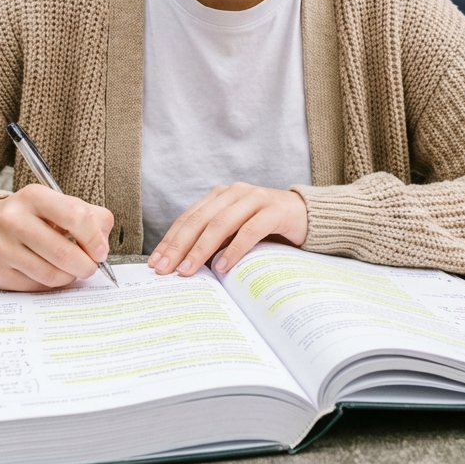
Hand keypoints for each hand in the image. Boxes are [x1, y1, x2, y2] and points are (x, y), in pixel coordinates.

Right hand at [0, 185, 113, 290]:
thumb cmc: (30, 217)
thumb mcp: (58, 205)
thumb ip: (90, 217)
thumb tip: (102, 244)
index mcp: (34, 197)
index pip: (76, 217)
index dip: (95, 239)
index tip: (100, 251)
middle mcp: (14, 220)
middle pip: (65, 253)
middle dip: (86, 266)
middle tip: (89, 266)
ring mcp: (3, 247)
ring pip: (53, 275)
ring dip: (69, 277)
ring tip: (69, 268)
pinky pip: (37, 287)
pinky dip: (51, 284)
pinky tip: (48, 271)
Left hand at [148, 183, 307, 276]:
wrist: (309, 215)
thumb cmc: (269, 227)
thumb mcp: (237, 231)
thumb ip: (216, 240)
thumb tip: (183, 265)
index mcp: (221, 196)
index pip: (188, 218)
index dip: (170, 240)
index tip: (156, 262)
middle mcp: (234, 193)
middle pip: (199, 220)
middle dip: (178, 246)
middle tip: (165, 269)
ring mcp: (254, 199)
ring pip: (220, 224)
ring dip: (201, 249)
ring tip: (188, 270)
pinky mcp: (274, 210)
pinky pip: (250, 230)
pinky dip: (234, 249)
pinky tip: (223, 266)